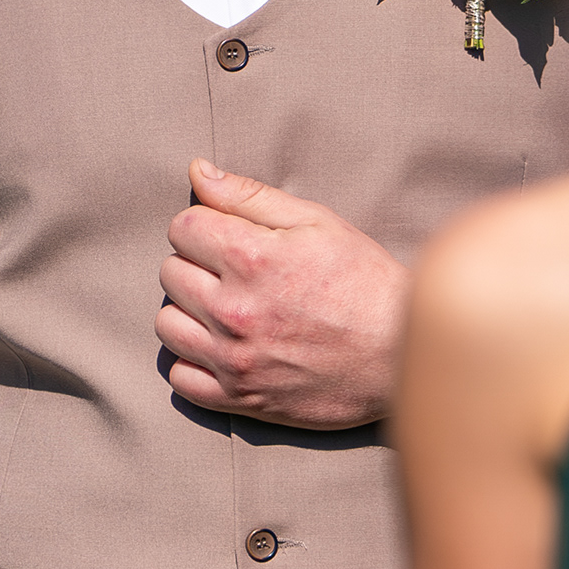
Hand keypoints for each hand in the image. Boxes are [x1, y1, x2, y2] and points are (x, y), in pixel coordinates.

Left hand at [159, 160, 406, 427]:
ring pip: (166, 324)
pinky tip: (222, 348)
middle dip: (197, 264)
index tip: (231, 236)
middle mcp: (233, 309)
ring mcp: (234, 359)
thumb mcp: (318, 222)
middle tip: (236, 272)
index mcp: (252, 257)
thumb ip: (250, 195)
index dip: (206, 225)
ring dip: (189, 312)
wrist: (401, 356)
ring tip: (227, 309)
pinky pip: (180, 378)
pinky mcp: (239, 398)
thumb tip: (196, 170)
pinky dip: (193, 361)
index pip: (182, 226)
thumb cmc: (364, 281)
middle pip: (170, 272)